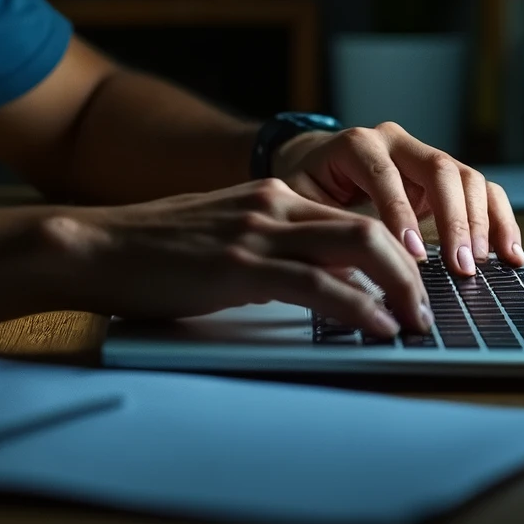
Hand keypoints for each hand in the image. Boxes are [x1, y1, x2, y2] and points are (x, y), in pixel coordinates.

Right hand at [51, 178, 430, 335]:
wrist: (95, 246)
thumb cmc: (151, 252)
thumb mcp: (223, 239)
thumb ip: (269, 253)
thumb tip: (316, 288)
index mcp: (272, 196)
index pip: (355, 219)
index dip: (396, 254)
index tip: (417, 288)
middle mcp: (274, 204)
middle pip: (372, 229)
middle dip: (412, 271)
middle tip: (429, 309)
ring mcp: (258, 231)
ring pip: (359, 248)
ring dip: (399, 290)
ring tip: (417, 323)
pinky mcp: (240, 265)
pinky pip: (318, 284)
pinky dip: (359, 307)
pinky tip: (378, 327)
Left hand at [270, 122, 522, 275]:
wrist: (316, 163)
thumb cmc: (308, 186)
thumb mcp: (300, 201)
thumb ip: (323, 224)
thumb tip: (347, 266)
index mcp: (358, 144)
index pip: (386, 174)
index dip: (401, 213)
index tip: (414, 253)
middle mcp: (398, 141)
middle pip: (439, 168)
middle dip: (453, 219)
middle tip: (460, 265)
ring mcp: (426, 155)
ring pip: (467, 176)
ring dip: (480, 222)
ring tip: (482, 264)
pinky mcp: (446, 176)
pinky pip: (483, 191)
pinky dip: (500, 220)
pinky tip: (510, 253)